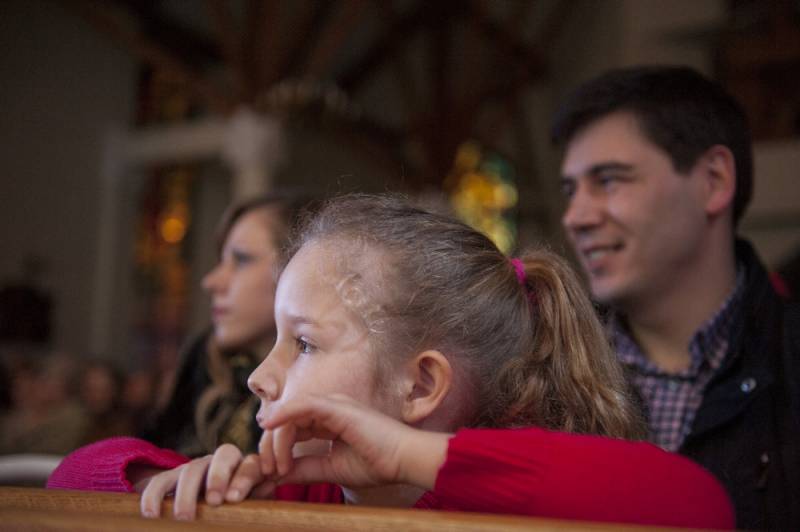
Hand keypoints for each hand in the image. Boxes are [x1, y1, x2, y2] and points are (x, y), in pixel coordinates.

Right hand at [139, 444, 275, 519]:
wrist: (206, 507)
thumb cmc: (236, 509)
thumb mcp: (249, 505)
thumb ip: (258, 496)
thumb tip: (270, 485)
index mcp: (245, 467)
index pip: (250, 464)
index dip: (243, 478)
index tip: (234, 499)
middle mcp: (221, 462)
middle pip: (223, 455)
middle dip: (218, 477)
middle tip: (213, 502)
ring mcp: (195, 468)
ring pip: (191, 469)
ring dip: (186, 494)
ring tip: (184, 517)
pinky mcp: (169, 477)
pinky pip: (160, 480)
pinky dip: (154, 496)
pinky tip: (150, 514)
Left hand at [261, 393, 449, 489]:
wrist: (403, 460)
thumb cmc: (376, 463)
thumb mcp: (331, 469)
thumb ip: (304, 469)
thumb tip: (276, 476)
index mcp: (328, 421)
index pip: (292, 429)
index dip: (277, 449)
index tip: (271, 474)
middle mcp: (328, 408)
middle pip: (286, 421)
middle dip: (271, 446)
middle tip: (267, 471)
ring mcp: (332, 404)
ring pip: (290, 415)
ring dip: (277, 440)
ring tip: (277, 466)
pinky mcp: (336, 406)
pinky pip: (302, 405)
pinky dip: (284, 414)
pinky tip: (270, 427)